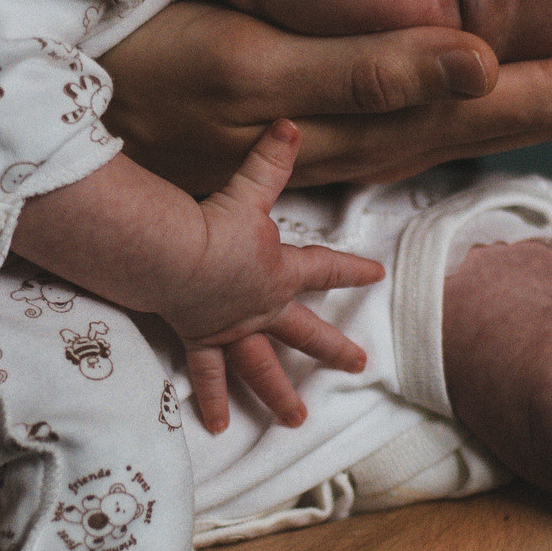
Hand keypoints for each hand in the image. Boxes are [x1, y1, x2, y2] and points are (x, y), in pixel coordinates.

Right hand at [99, 0, 551, 192]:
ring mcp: (373, 138)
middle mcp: (399, 139)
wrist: (68, 129)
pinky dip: (523, 76)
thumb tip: (493, 59)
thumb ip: (369, 67)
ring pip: (512, 110)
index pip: (549, 91)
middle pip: (551, 106)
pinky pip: (459, 107)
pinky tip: (529, 53)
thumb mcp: (251, 64)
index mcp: (392, 120)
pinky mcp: (344, 125)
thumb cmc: (147, 81)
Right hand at [166, 120, 385, 431]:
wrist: (174, 257)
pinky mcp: (201, 341)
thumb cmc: (214, 224)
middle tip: (359, 366)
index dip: (352, 269)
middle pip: (306, 333)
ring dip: (279, 396)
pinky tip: (216, 427)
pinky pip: (208, 376)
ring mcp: (234, 330)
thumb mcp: (247, 190)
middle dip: (333, 349)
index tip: (377, 273)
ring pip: (263, 368)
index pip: (327, 268)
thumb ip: (271, 160)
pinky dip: (211, 401)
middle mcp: (263, 309)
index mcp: (281, 272)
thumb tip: (291, 122)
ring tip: (295, 420)